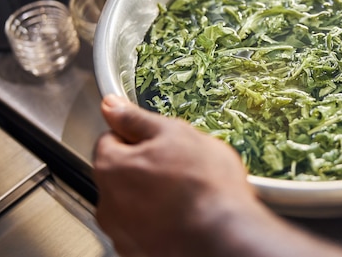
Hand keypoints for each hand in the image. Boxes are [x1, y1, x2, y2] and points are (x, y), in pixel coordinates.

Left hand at [93, 96, 341, 256]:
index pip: (113, 139)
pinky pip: (162, 229)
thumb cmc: (207, 186)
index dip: (140, 131)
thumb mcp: (178, 134)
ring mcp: (135, 234)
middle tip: (192, 161)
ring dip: (169, 192)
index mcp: (117, 169)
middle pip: (128, 174)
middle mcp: (117, 205)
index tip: (164, 134)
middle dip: (155, 163)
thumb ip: (142, 118)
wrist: (228, 240)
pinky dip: (180, 218)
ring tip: (207, 187)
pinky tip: (210, 212)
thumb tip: (113, 100)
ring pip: (146, 203)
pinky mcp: (158, 253)